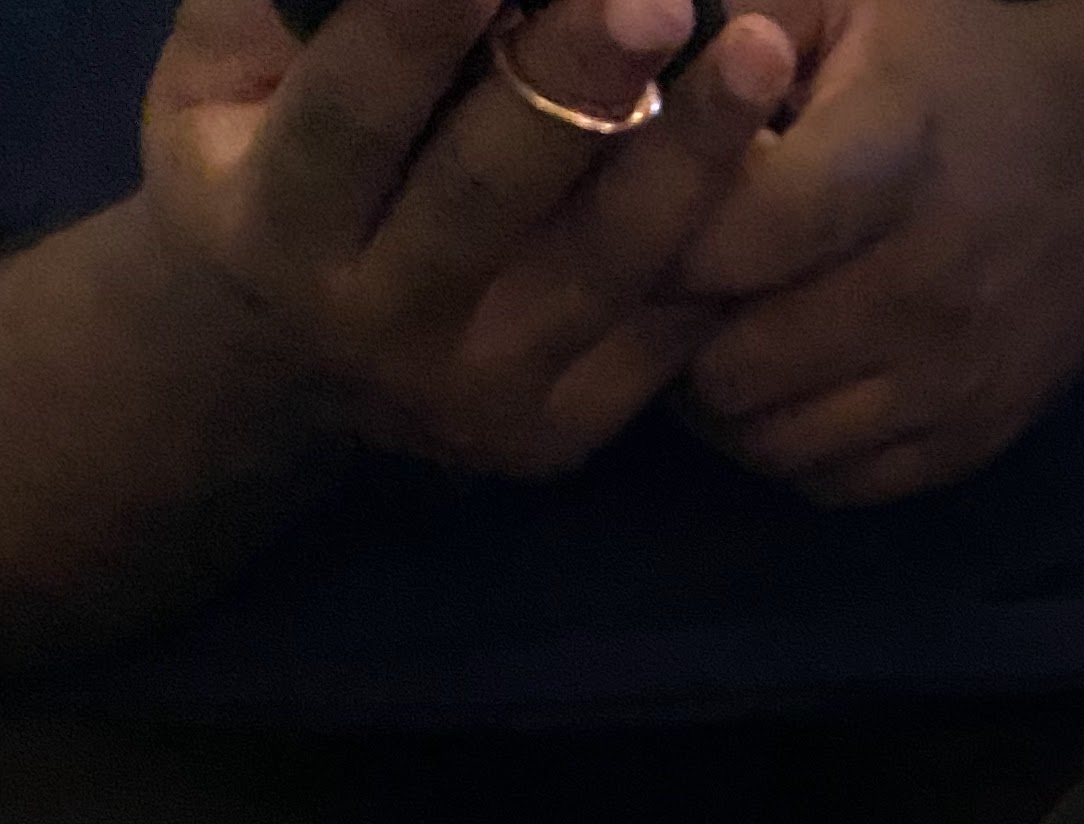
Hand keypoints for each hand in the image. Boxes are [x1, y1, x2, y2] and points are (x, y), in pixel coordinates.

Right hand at [141, 0, 806, 478]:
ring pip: (599, 268)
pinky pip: (654, 333)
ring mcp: (477, 392)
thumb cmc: (252, 170)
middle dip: (580, 84)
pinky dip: (715, 242)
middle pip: (494, 192)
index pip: (358, 113)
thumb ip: (291, 1)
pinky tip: (777, 156)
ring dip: (689, 159)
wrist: (277, 370)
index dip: (417, 28)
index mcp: (275, 227)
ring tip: (756, 57)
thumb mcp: (220, 83)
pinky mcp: (556, 435)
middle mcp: (378, 325)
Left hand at [678, 0, 1083, 506]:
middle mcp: (922, 291)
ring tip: (716, 338)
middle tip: (664, 291)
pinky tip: (784, 385)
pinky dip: (792, 446)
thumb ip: (740, 23)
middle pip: (734, 366)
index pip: (724, 243)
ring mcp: (950, 381)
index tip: (634, 215)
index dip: (654, 238)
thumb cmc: (960, 59)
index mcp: (886, 164)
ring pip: (776, 443)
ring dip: (726, 404)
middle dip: (679, 334)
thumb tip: (619, 65)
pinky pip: (837, 483)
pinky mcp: (969, 439)